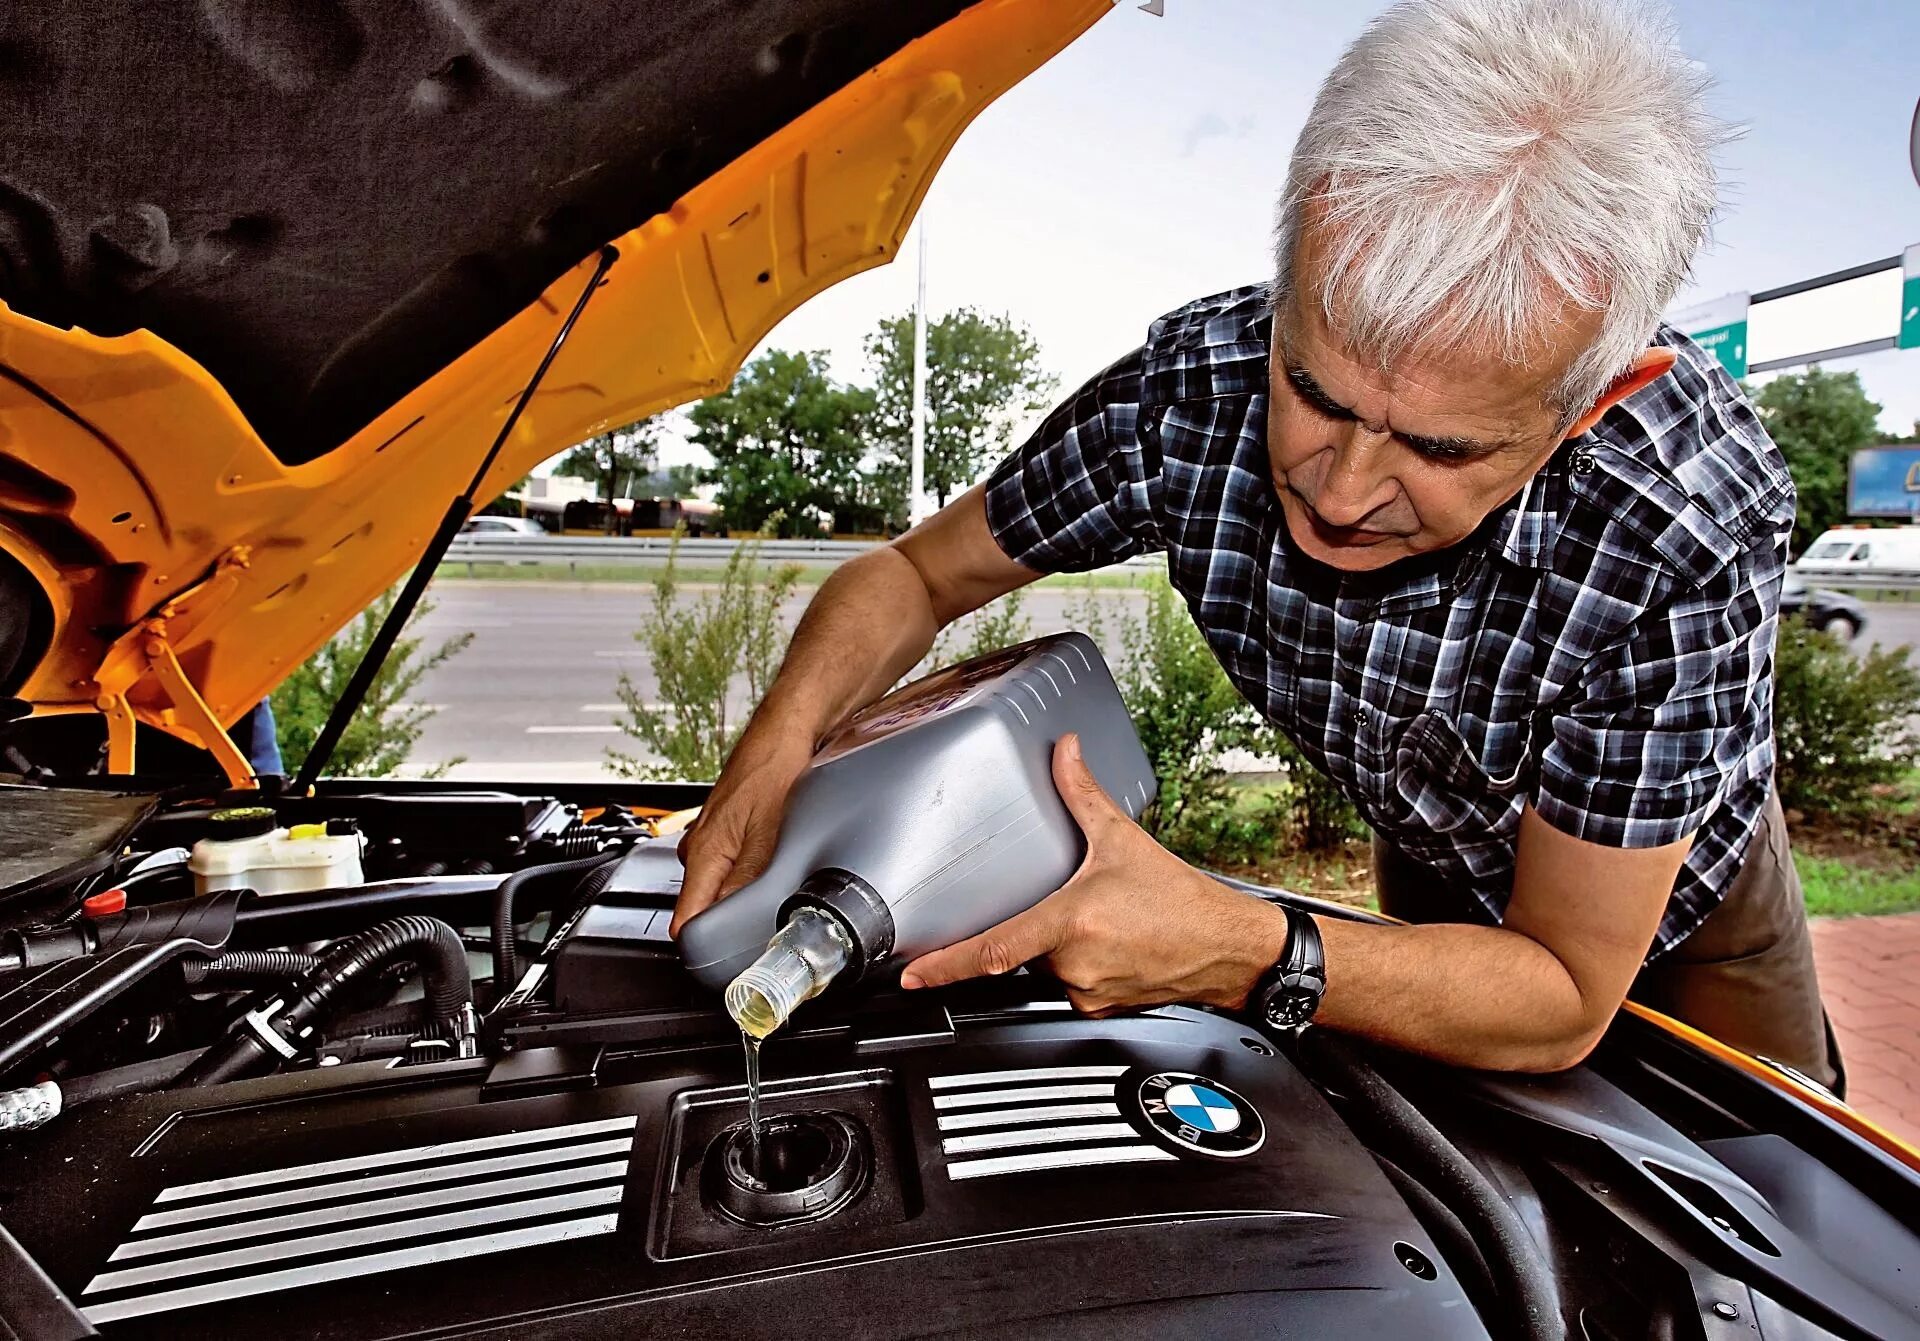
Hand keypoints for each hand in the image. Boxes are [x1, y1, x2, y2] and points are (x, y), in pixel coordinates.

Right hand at [670, 725, 815, 936]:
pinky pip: (728, 866)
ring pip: (717, 885)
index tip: (721, 963)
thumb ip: (746, 882)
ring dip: (739, 893)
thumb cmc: (774, 769)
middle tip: (763, 925)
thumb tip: (730, 922)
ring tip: (772, 885)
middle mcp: (698, 847)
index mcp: (703, 853)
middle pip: (702, 905)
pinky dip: (746, 872)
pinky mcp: (724, 830)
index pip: (684, 918)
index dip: (701, 946)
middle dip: (727, 920)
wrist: (784, 732)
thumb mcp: (768, 835)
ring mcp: (710, 838)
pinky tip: (769, 861)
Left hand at [900, 733, 1291, 1013]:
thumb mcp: (1124, 839)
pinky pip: (1071, 985)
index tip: (912, 976)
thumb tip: (1064, 752)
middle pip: (1022, 948)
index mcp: (1071, 923)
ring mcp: (1088, 991)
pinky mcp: (1102, 1007)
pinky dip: (1080, 963)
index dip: (945, 965)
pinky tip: (1113, 943)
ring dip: (1059, 944)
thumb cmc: (1185, 903)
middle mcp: (1074, 964)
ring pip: (1047, 968)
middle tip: (1076, 902)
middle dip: (1035, 922)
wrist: (1231, 948)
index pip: (993, 950)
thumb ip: (1083, 794)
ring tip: (1104, 920)